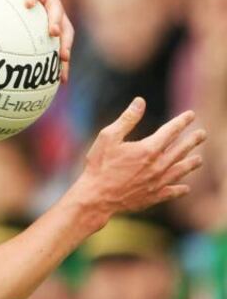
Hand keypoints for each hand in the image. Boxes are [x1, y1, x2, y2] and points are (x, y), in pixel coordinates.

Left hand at [0, 0, 73, 82]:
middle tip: (52, 32)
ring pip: (67, 30)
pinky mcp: (60, 32)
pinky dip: (63, 63)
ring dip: (66, 44)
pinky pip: (63, 47)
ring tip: (63, 58)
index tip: (26, 4)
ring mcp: (58, 16)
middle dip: (57, 20)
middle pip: (57, 8)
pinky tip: (61, 79)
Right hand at [75, 97, 205, 220]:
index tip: (191, 115)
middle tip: (202, 134)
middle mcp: (158, 165)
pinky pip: (172, 192)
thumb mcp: (108, 137)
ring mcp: (157, 182)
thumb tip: (140, 101)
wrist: (96, 197)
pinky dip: (181, 189)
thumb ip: (127, 119)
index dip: (182, 121)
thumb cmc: (99, 165)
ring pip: (180, 171)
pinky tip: (186, 188)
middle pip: (181, 150)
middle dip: (192, 141)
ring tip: (199, 159)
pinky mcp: (153, 197)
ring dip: (191, 164)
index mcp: (148, 149)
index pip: (171, 131)